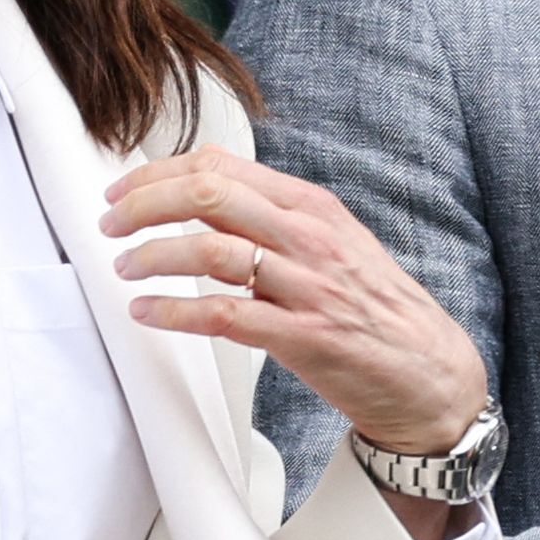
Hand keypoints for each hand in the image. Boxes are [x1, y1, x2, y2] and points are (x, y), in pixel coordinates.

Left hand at [102, 147, 490, 458]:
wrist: (428, 373)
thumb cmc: (374, 308)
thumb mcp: (332, 243)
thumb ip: (274, 221)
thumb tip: (204, 202)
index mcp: (312, 206)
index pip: (222, 166)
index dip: (161, 174)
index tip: (126, 193)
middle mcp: (309, 237)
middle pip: (209, 195)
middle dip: (145, 204)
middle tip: (111, 224)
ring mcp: (307, 287)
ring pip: (211, 251)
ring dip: (153, 256)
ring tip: (125, 269)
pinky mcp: (303, 337)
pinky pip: (225, 316)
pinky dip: (175, 313)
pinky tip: (149, 313)